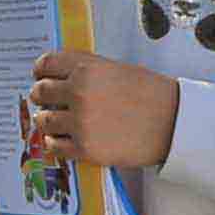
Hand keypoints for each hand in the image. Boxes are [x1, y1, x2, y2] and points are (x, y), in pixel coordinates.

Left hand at [24, 50, 177, 172]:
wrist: (174, 123)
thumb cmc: (149, 94)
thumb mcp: (117, 68)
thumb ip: (86, 68)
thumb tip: (58, 74)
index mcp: (86, 69)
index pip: (45, 64)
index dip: (41, 71)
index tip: (42, 77)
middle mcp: (78, 93)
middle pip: (39, 92)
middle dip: (42, 97)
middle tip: (50, 102)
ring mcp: (80, 123)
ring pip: (43, 121)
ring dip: (48, 121)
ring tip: (60, 122)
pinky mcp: (85, 149)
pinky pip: (53, 146)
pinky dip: (55, 142)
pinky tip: (65, 139)